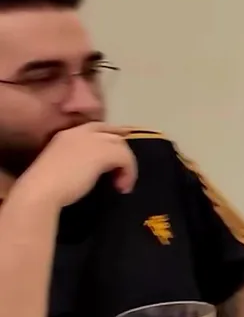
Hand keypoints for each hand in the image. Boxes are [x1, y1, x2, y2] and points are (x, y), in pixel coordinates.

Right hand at [17, 122, 137, 206]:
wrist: (41, 189)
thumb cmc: (46, 185)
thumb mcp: (62, 164)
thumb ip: (77, 159)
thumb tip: (94, 167)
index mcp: (66, 134)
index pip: (95, 127)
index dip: (111, 134)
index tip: (121, 144)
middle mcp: (81, 133)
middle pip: (112, 135)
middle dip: (121, 151)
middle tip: (125, 171)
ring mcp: (93, 141)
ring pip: (121, 146)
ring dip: (126, 165)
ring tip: (121, 184)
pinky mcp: (103, 153)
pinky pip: (126, 159)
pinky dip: (129, 173)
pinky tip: (122, 187)